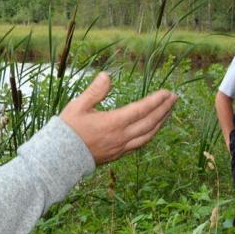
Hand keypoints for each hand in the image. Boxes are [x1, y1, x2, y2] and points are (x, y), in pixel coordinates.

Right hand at [60, 73, 176, 164]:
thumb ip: (95, 91)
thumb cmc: (67, 130)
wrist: (59, 158)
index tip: (167, 92)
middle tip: (175, 98)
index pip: (141, 109)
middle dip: (164, 109)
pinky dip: (150, 134)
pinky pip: (140, 144)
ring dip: (161, 122)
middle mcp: (121, 136)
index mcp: (113, 123)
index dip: (156, 101)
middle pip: (150, 122)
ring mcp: (121, 147)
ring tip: (169, 112)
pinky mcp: (118, 154)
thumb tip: (107, 75)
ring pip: (148, 135)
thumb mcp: (78, 106)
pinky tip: (153, 128)